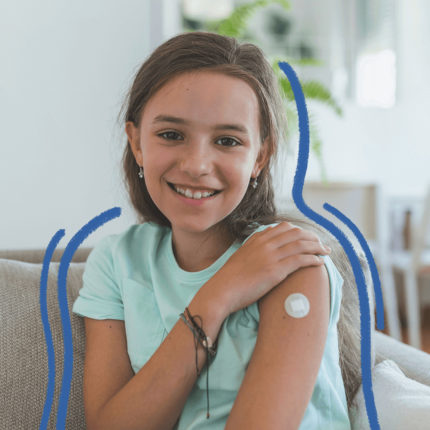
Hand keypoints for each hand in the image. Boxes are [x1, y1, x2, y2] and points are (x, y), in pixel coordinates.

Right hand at [210, 222, 330, 315]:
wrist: (223, 290)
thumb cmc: (230, 278)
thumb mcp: (241, 256)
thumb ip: (254, 250)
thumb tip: (263, 252)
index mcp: (257, 239)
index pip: (283, 227)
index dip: (299, 231)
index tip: (307, 237)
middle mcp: (265, 243)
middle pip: (296, 233)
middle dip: (312, 237)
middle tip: (321, 244)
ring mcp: (271, 255)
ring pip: (301, 244)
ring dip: (317, 246)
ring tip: (325, 251)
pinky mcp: (276, 270)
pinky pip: (301, 260)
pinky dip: (313, 258)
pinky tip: (320, 262)